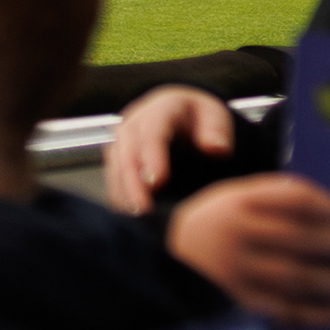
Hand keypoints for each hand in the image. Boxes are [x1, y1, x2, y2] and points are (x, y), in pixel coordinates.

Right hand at [103, 86, 233, 212]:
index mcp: (160, 109)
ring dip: (123, 193)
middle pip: (127, 153)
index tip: (157, 182)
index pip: (153, 133)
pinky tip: (128, 217)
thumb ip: (217, 131)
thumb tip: (216, 149)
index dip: (152, 157)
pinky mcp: (117, 157)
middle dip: (132, 183)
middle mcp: (133, 123)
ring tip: (134, 220)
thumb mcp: (215, 116)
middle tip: (142, 210)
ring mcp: (122, 140)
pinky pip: (113, 178)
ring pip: (116, 167)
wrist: (181, 114)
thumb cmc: (201, 119)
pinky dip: (119, 197)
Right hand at [167, 172, 329, 327]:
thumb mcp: (230, 196)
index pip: (292, 198)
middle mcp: (239, 235)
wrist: (164, 261)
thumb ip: (270, 195)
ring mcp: (239, 271)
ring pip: (299, 276)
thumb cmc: (210, 226)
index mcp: (236, 204)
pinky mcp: (241, 303)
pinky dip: (317, 314)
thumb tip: (326, 207)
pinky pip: (286, 310)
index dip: (324, 205)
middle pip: (302, 238)